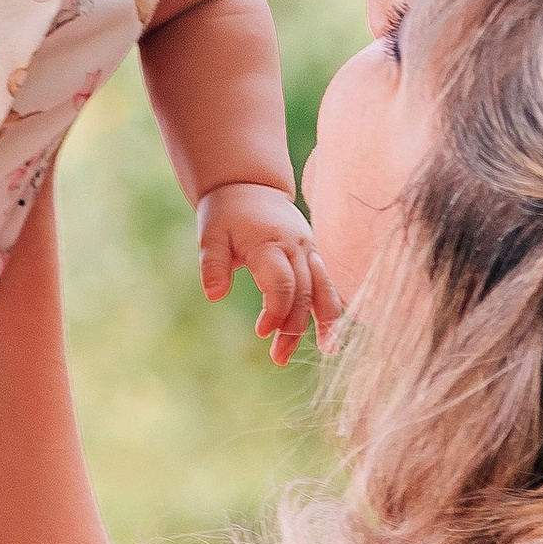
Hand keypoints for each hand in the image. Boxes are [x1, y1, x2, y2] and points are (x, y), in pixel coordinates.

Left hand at [197, 183, 341, 367]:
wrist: (249, 186)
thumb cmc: (226, 214)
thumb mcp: (211, 236)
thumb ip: (212, 265)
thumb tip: (214, 296)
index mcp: (270, 244)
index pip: (283, 284)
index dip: (276, 311)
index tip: (261, 333)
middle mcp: (296, 247)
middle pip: (305, 293)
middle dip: (294, 327)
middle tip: (279, 357)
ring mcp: (309, 250)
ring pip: (324, 288)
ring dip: (325, 321)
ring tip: (327, 350)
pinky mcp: (313, 255)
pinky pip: (328, 283)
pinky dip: (331, 307)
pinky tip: (331, 333)